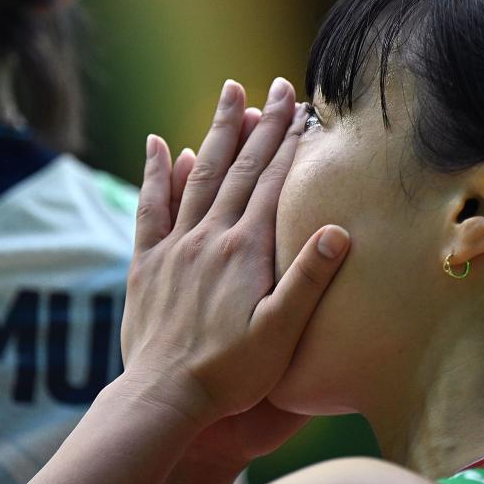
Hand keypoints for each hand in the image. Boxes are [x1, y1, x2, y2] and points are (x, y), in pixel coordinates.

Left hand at [168, 103, 314, 467]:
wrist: (163, 397)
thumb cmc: (231, 372)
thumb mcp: (282, 333)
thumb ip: (308, 279)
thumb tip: (336, 230)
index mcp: (246, 250)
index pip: (272, 183)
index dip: (290, 143)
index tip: (302, 109)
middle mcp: (210, 237)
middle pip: (240, 168)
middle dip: (261, 124)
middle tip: (277, 86)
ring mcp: (175, 246)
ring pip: (198, 175)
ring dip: (217, 132)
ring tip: (229, 93)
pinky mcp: (147, 262)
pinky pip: (150, 208)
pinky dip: (156, 172)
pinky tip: (159, 142)